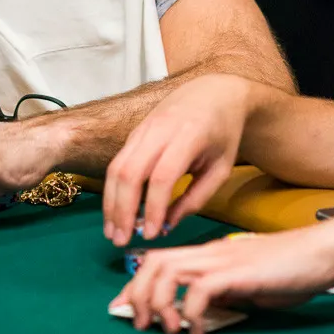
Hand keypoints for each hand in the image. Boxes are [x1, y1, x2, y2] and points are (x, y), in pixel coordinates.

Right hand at [103, 74, 248, 244]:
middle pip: (130, 171)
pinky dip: (113, 189)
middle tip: (120, 241)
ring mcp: (143, 128)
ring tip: (112, 232)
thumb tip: (167, 226)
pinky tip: (115, 211)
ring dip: (110, 202)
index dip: (154, 207)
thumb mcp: (221, 168)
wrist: (214, 92)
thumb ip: (196, 198)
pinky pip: (118, 162)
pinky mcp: (134, 132)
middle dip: (121, 209)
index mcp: (188, 136)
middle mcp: (159, 129)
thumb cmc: (223, 134)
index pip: (162, 175)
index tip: (151, 235)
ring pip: (116, 166)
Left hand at [110, 216, 333, 333]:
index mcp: (209, 254)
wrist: (322, 252)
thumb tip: (200, 311)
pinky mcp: (239, 272)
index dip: (136, 283)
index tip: (125, 308)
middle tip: (138, 323)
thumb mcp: (247, 286)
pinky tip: (197, 332)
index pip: (159, 259)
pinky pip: (201, 289)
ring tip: (166, 328)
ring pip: (169, 270)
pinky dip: (191, 312)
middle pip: (154, 262)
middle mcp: (209, 252)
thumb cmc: (289, 270)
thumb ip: (222, 293)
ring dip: (158, 302)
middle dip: (138, 293)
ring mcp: (223, 259)